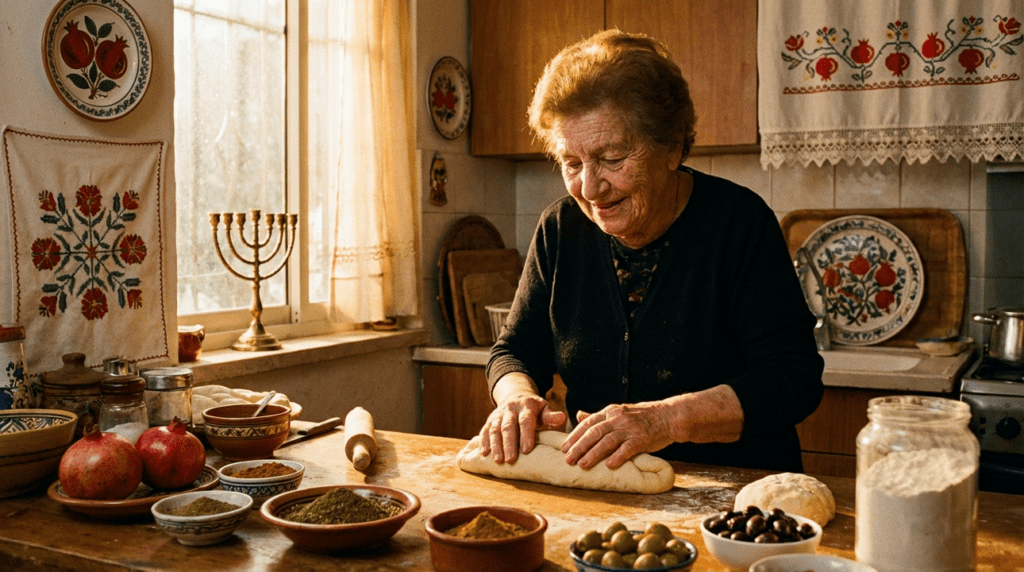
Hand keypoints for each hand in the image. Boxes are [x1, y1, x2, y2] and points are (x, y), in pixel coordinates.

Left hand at [561, 401, 677, 469]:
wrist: (668, 416)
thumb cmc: (642, 417)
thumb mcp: (619, 412)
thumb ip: (599, 416)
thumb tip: (579, 416)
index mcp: (610, 412)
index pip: (588, 423)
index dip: (574, 435)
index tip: (564, 447)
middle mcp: (618, 419)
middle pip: (594, 433)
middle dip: (579, 447)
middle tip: (568, 459)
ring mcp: (630, 429)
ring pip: (607, 441)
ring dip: (593, 454)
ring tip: (582, 465)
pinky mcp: (642, 439)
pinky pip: (627, 449)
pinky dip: (617, 457)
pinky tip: (608, 465)